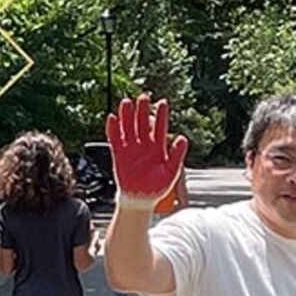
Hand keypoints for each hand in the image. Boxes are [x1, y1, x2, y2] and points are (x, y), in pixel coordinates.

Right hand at [106, 94, 188, 210]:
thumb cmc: (158, 186)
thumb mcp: (172, 171)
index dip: (161, 115)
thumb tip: (183, 138)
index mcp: (158, 147)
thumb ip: (177, 155)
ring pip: (128, 127)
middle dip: (143, 110)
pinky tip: (112, 118)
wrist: (142, 198)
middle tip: (144, 97)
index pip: (160, 127)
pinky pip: (114, 138)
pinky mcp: (119, 153)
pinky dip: (113, 129)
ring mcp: (131, 148)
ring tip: (127, 102)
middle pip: (143, 123)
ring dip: (127, 115)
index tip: (163, 102)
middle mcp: (144, 144)